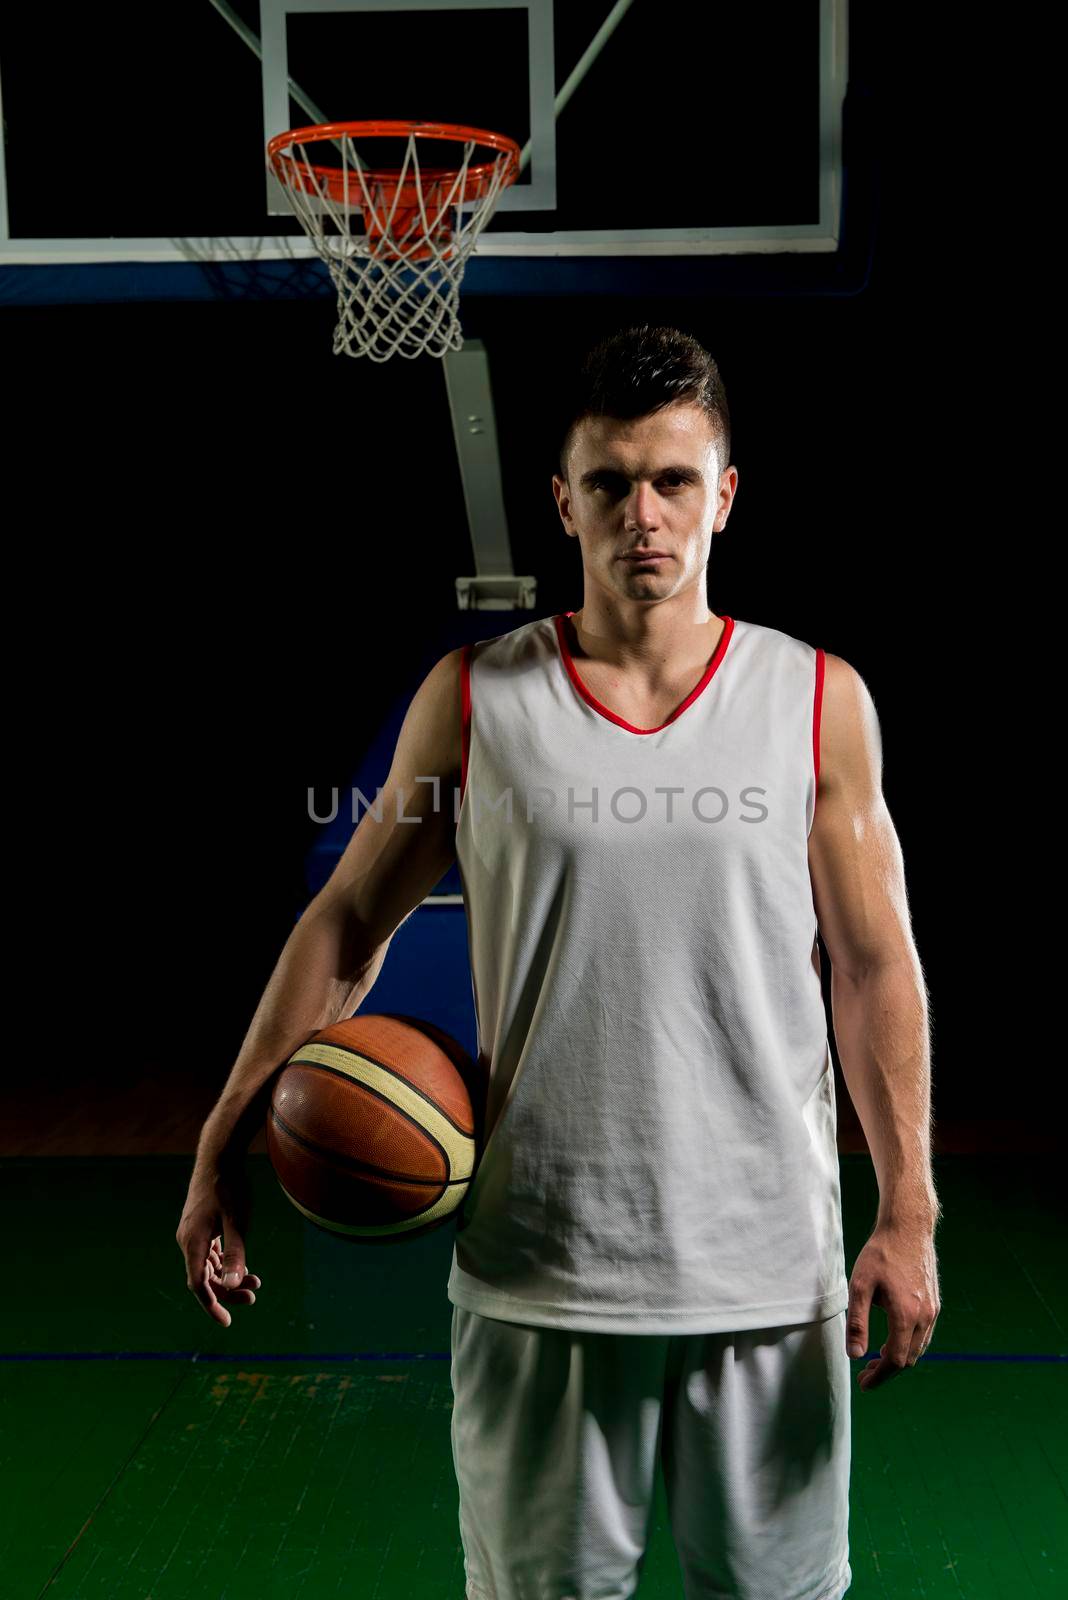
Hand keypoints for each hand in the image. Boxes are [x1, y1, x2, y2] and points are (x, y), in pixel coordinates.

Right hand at [176, 1162, 261, 1327]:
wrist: (219, 1157)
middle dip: (228, 1290)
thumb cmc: (229, 1187)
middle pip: (205, 1278)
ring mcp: (192, 1234)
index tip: (226, 1321)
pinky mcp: (199, 1227)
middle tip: (253, 1295)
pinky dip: (224, 1263)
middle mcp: (188, 1241)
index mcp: (193, 1243)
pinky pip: (209, 1254)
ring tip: (255, 1280)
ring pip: (208, 1267)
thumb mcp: (237, 1222)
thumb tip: (233, 1284)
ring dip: (228, 1276)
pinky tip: (243, 1265)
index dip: (212, 1305)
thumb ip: (236, 1253)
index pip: (198, 1285)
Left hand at [846, 1220, 939, 1390]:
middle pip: (909, 1359)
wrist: (908, 1229)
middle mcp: (925, 1317)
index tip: (863, 1383)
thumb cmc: (880, 1255)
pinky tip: (891, 1340)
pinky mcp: (934, 1303)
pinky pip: (923, 1335)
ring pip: (918, 1348)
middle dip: (887, 1371)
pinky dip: (908, 1345)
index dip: (879, 1376)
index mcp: (906, 1316)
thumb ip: (858, 1322)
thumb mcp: (860, 1286)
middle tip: (865, 1373)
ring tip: (875, 1359)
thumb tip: (854, 1355)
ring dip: (898, 1359)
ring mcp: (932, 1311)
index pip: (896, 1360)